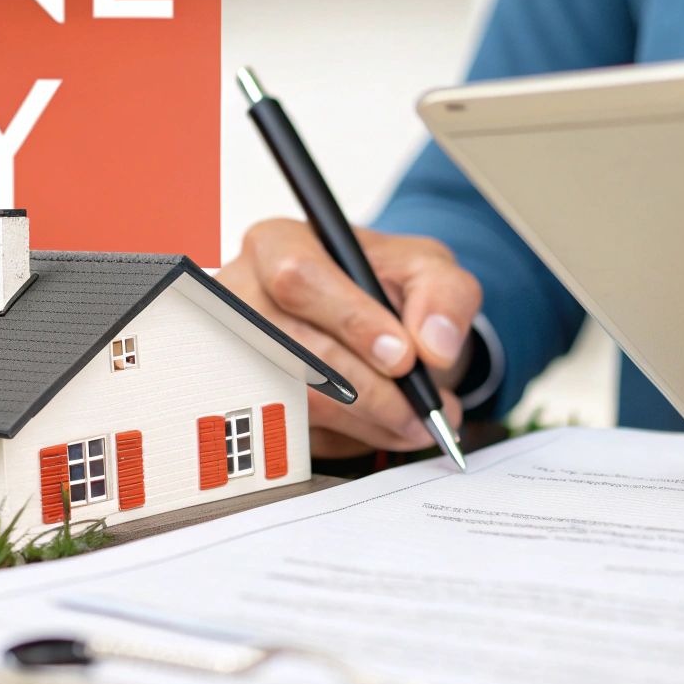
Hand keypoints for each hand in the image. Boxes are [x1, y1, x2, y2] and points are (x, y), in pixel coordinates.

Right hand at [218, 219, 480, 456]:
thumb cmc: (386, 284)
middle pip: (296, 348)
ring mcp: (240, 354)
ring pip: (299, 400)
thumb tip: (434, 347)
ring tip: (419, 421)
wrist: (374, 321)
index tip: (404, 357)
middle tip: (424, 408)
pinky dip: (352, 438)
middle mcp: (243, 298)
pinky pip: (297, 434)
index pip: (298, 279)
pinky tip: (385, 426)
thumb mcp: (427, 269)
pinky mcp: (252, 403)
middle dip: (370, 388)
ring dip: (368, 420)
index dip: (352, 321)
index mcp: (278, 245)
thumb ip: (443, 294)